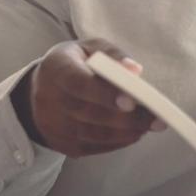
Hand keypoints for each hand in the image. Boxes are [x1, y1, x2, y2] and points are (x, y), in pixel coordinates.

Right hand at [17, 38, 164, 157]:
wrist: (40, 90)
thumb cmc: (73, 64)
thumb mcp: (90, 48)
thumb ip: (113, 55)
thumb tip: (135, 70)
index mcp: (58, 69)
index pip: (79, 83)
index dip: (106, 94)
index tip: (132, 101)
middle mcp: (50, 99)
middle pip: (90, 113)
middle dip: (127, 118)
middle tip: (155, 117)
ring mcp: (55, 126)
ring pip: (94, 135)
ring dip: (126, 132)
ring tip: (149, 125)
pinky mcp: (63, 144)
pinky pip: (94, 147)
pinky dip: (118, 142)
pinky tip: (134, 132)